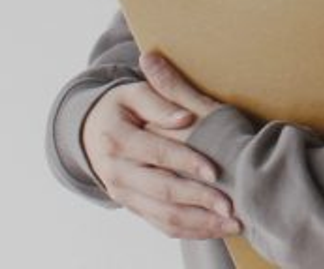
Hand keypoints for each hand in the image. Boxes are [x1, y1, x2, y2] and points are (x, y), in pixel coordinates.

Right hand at [82, 69, 241, 239]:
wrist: (93, 131)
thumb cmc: (123, 107)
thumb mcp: (136, 93)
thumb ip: (161, 101)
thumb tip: (185, 118)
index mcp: (116, 139)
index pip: (156, 153)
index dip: (186, 162)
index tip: (214, 171)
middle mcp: (116, 171)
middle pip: (162, 190)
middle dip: (199, 200)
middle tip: (230, 204)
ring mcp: (123, 194)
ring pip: (163, 216)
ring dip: (200, 223)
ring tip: (231, 223)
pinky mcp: (133, 207)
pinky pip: (162, 225)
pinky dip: (191, 231)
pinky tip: (216, 228)